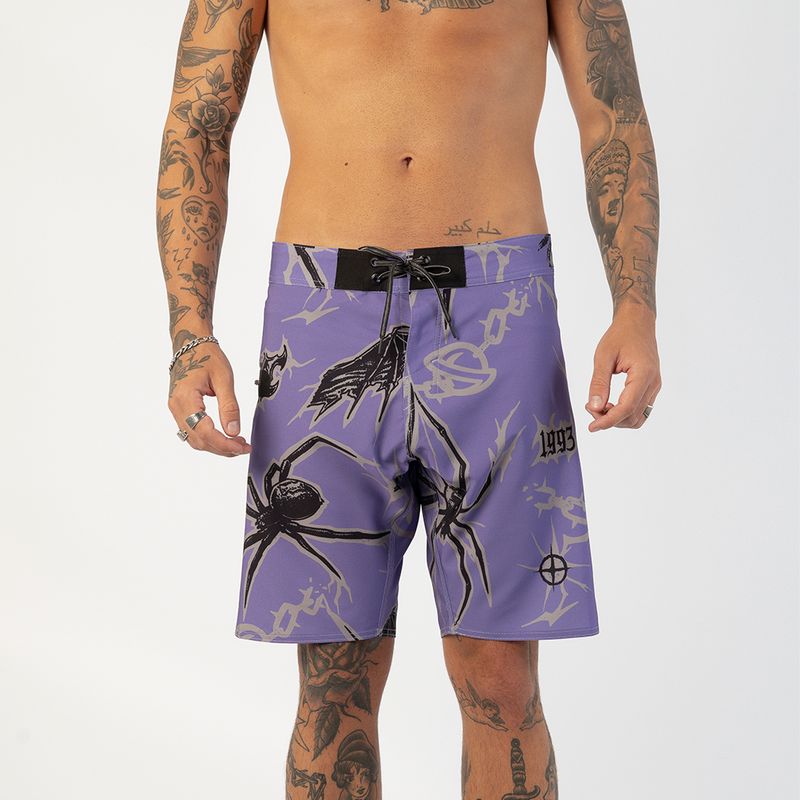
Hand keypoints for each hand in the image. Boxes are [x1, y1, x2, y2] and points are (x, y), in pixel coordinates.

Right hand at [168, 343, 252, 455]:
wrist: (190, 344)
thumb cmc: (206, 356)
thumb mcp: (224, 379)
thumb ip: (229, 406)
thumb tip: (234, 431)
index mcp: (185, 399)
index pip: (204, 432)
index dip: (224, 444)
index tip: (242, 447)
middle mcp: (176, 408)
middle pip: (198, 440)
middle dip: (222, 448)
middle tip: (244, 447)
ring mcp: (176, 410)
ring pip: (194, 439)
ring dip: (216, 446)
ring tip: (237, 443)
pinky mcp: (180, 410)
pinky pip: (193, 432)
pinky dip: (209, 438)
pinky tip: (224, 436)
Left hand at [585, 308, 660, 431]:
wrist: (637, 323)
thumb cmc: (620, 336)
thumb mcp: (603, 356)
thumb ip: (599, 383)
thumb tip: (594, 407)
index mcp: (643, 375)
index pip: (626, 408)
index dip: (608, 421)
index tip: (591, 427)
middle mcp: (653, 384)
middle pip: (632, 417)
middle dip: (609, 419)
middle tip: (590, 407)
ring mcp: (654, 387)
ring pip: (637, 418)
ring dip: (617, 419)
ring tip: (598, 406)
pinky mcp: (651, 388)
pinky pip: (639, 410)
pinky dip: (623, 413)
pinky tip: (609, 404)